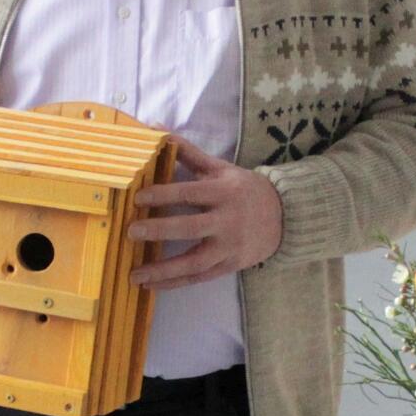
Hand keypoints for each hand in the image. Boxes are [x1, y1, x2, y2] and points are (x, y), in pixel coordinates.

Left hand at [128, 136, 282, 289]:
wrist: (284, 216)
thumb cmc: (243, 189)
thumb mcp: (219, 168)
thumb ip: (187, 152)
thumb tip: (156, 130)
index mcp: (223, 192)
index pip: (190, 193)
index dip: (164, 195)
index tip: (137, 198)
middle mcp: (227, 220)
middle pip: (191, 228)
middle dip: (160, 230)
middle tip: (131, 231)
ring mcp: (229, 246)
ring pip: (195, 261)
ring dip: (163, 269)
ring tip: (134, 274)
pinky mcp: (230, 265)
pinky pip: (199, 277)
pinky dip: (175, 283)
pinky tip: (151, 285)